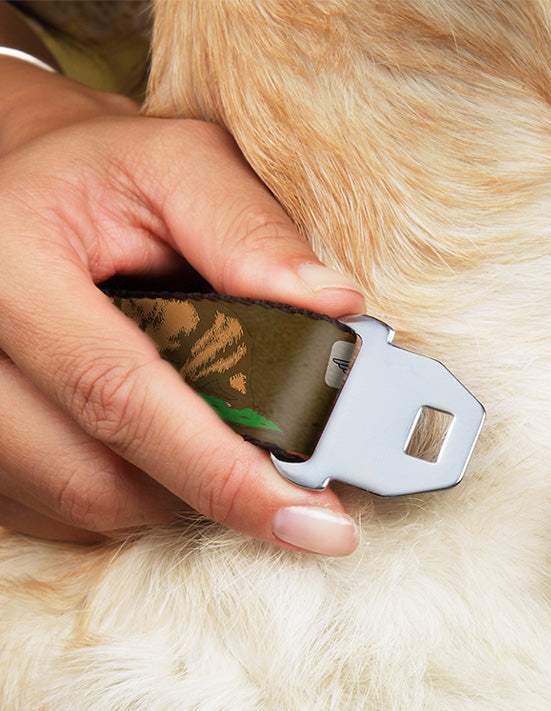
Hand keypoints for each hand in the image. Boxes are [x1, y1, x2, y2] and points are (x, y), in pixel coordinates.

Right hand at [0, 59, 363, 552]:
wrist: (19, 185)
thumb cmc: (102, 175)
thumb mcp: (177, 165)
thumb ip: (251, 231)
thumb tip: (335, 309)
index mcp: (8, 266)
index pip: (120, 396)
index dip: (223, 473)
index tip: (314, 521)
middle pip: (96, 478)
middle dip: (211, 492)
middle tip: (294, 487)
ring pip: (83, 505)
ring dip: (175, 493)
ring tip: (225, 442)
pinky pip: (61, 511)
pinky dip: (134, 494)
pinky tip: (166, 447)